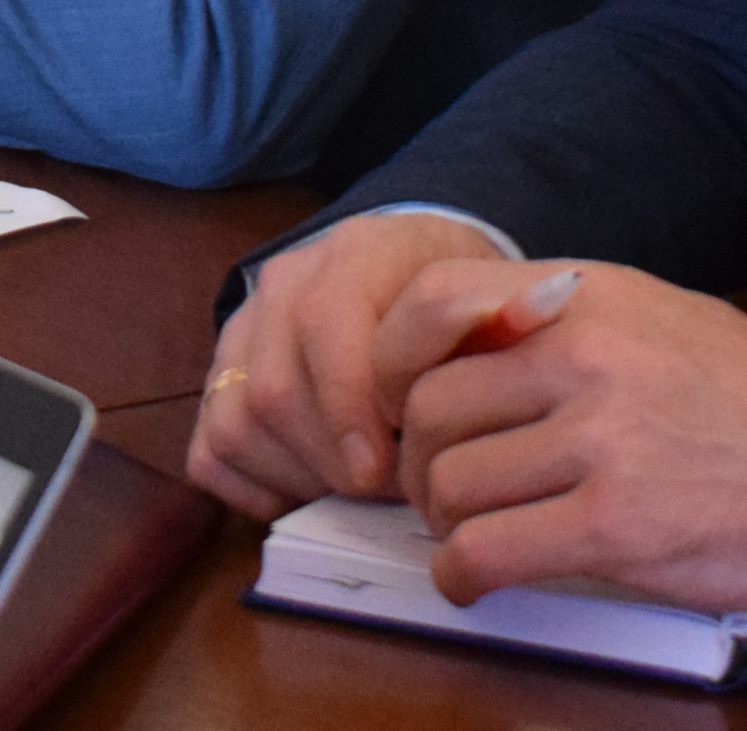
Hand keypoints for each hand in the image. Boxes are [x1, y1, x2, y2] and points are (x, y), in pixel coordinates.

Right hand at [187, 207, 513, 514]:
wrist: (411, 280)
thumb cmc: (455, 304)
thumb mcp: (493, 294)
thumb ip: (509, 305)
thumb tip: (536, 307)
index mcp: (352, 256)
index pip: (324, 327)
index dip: (348, 407)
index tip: (384, 468)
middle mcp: (283, 285)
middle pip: (275, 391)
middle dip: (331, 460)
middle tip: (385, 490)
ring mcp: (242, 333)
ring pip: (238, 423)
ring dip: (300, 476)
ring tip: (357, 488)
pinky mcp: (221, 382)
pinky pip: (210, 450)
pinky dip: (255, 487)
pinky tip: (311, 489)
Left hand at [374, 252, 746, 614]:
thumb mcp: (667, 318)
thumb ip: (572, 323)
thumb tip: (477, 345)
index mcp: (592, 298)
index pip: (437, 303)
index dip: (395, 361)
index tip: (400, 404)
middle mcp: (587, 356)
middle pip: (429, 407)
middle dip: (419, 459)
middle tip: (443, 488)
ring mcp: (602, 441)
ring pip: (450, 484)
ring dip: (444, 522)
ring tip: (472, 533)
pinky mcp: (617, 525)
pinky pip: (487, 551)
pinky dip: (463, 574)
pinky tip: (478, 579)